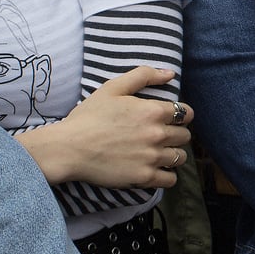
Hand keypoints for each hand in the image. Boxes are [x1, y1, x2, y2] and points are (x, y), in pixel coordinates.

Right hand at [30, 67, 191, 188]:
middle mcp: (157, 134)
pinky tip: (158, 171)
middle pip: (185, 136)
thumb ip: (143, 75)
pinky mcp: (144, 177)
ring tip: (161, 154)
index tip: (173, 119)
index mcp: (152, 111)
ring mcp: (152, 157)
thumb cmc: (88, 117)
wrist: (69, 148)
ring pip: (180, 158)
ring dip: (174, 155)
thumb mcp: (112, 88)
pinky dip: (167, 176)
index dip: (181, 116)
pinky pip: (170, 180)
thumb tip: (170, 73)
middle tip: (163, 136)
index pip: (185, 114)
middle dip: (177, 135)